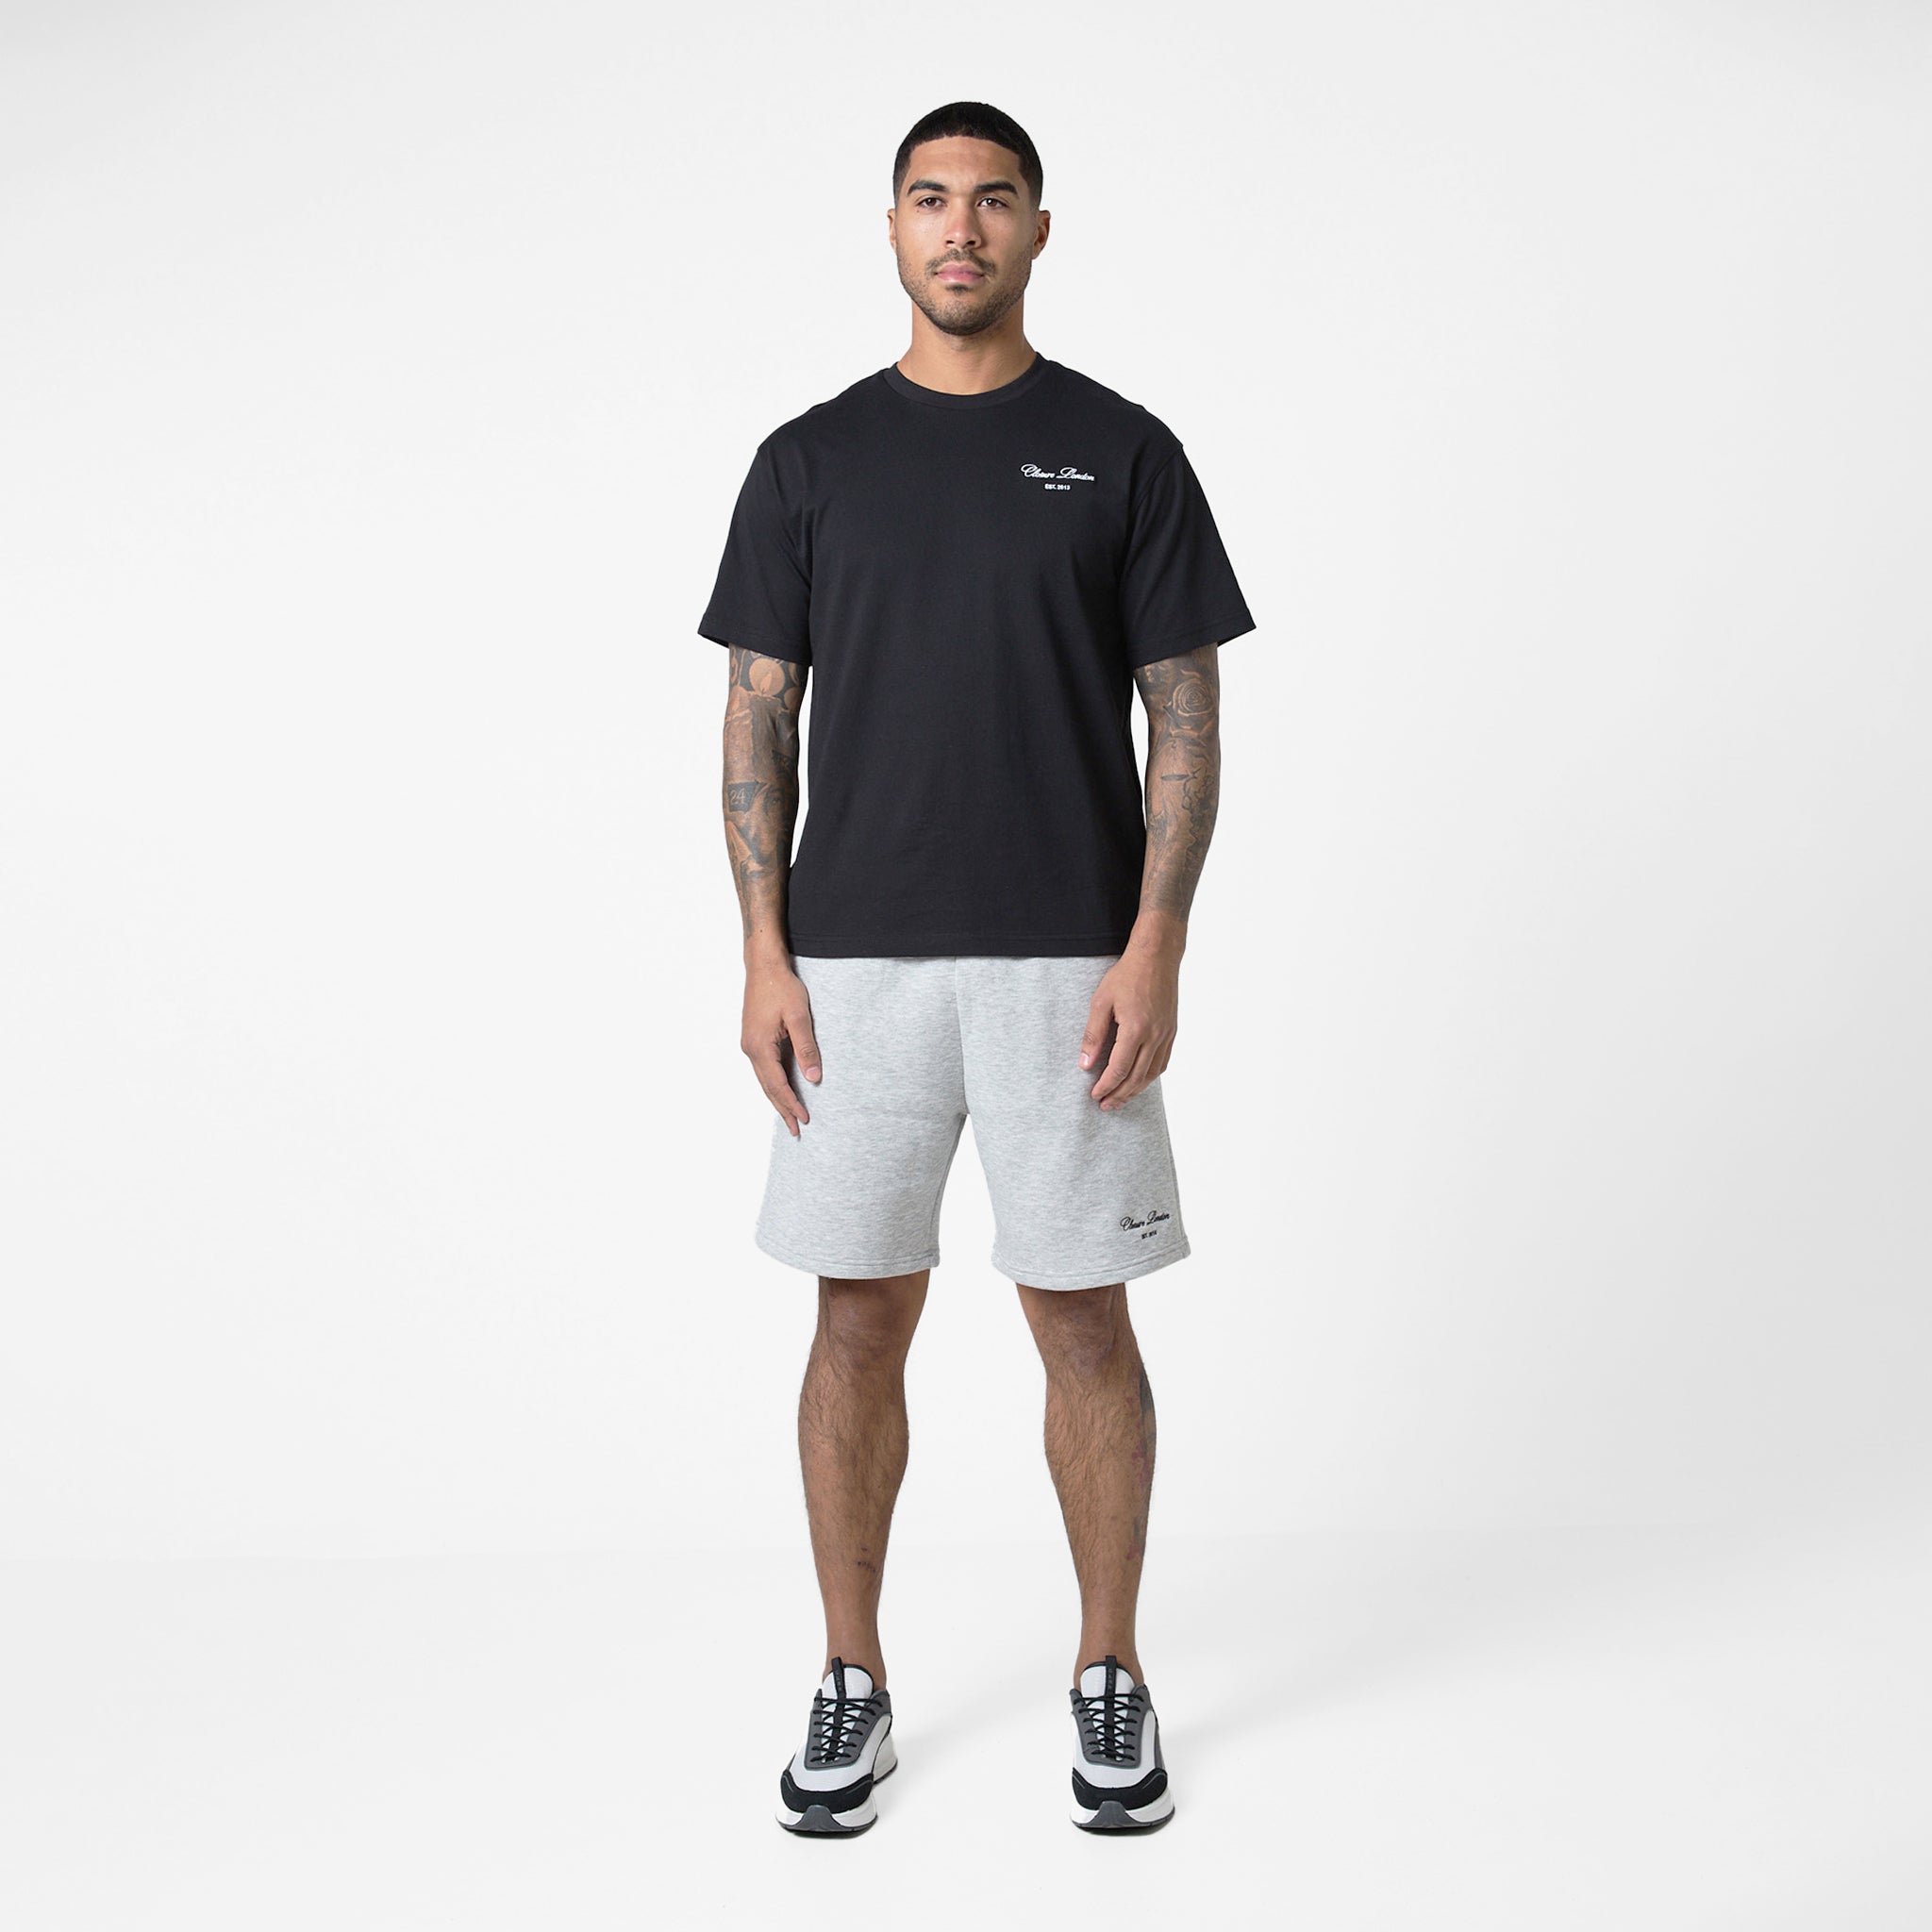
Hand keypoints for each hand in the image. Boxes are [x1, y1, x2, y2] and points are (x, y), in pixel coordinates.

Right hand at [741, 951, 820, 1136]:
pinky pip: (764, 1068)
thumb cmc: (781, 987)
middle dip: (782, 1109)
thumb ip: (806, 1048)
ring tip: (790, 1116)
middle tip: (795, 1130)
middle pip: (767, 1088)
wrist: (763, 966)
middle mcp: (750, 1049)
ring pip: (764, 1080)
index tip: (804, 1120)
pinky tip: (782, 1089)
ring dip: (777, 1098)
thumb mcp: (798, 1017)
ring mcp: (749, 1044)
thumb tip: (814, 1078)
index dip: (791, 1104)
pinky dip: (773, 1083)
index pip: (777, 1085)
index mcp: (759, 1047)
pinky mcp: (753, 1038)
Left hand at [1079, 942, 1179, 1109]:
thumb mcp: (1101, 1002)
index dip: (1106, 1086)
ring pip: (1152, 1074)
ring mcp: (1167, 1035)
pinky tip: (1139, 1080)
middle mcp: (1155, 1035)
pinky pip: (1162, 1062)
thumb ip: (1093, 1035)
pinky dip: (1150, 1076)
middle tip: (1105, 1106)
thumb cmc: (1126, 976)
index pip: (1119, 1069)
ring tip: (1120, 1099)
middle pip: (1137, 1078)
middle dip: (1119, 1095)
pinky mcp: (1172, 1031)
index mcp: (1136, 1028)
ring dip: (1136, 1090)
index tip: (1094, 1095)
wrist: (1157, 957)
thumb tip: (1085, 1064)